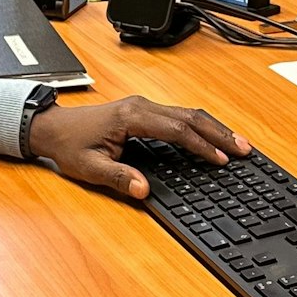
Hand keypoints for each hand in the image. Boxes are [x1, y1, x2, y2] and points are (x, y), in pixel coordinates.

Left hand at [26, 95, 248, 197]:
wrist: (52, 127)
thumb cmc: (69, 146)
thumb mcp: (89, 168)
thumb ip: (119, 178)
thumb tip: (145, 190)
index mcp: (131, 117)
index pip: (176, 130)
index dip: (201, 145)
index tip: (220, 160)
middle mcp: (142, 106)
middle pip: (190, 116)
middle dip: (219, 133)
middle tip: (244, 149)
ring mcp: (144, 106)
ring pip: (188, 113)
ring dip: (214, 128)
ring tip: (238, 144)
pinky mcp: (144, 110)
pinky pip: (179, 116)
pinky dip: (200, 126)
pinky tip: (212, 137)